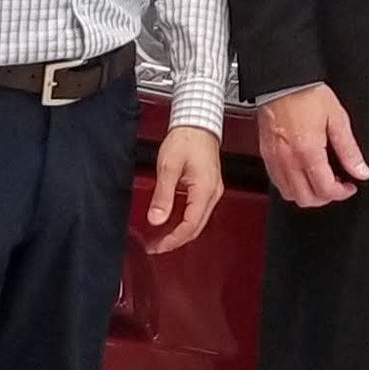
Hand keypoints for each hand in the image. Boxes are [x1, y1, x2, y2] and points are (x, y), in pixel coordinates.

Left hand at [145, 126, 224, 254]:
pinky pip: (198, 211)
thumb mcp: (168, 167)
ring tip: (161, 237)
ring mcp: (212, 190)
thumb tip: (156, 219)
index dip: (172, 240)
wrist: (197, 123)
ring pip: (198, 221)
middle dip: (176, 240)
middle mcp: (213, 193)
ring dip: (180, 232)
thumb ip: (162, 195)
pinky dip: (185, 221)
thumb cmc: (186, 139)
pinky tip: (172, 221)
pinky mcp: (208, 186)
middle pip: (196, 227)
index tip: (156, 246)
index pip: (190, 225)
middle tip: (156, 246)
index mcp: (205, 190)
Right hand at [257, 85, 368, 208]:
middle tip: (337, 184)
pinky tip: (303, 173)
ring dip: (307, 194)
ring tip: (320, 179)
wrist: (282, 82)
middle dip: (325, 197)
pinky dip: (292, 186)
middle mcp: (288, 160)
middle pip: (306, 199)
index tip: (349, 186)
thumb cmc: (307, 95)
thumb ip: (349, 150)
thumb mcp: (337, 119)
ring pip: (290, 195)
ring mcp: (274, 160)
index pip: (325, 190)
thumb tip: (361, 171)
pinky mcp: (266, 156)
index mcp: (308, 152)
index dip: (342, 193)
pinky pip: (277, 183)